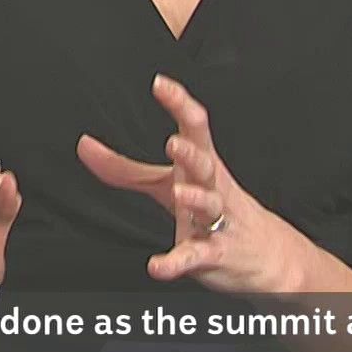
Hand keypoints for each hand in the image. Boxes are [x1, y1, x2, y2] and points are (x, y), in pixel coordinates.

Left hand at [78, 73, 309, 295]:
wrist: (267, 255)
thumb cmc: (213, 208)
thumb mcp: (167, 184)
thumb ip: (124, 168)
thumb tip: (84, 146)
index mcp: (202, 164)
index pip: (196, 127)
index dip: (180, 104)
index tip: (160, 84)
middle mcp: (213, 187)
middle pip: (207, 165)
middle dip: (192, 154)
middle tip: (173, 143)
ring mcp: (218, 221)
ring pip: (211, 206)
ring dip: (196, 200)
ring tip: (179, 193)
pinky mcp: (215, 255)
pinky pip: (197, 256)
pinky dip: (177, 262)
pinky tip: (158, 266)